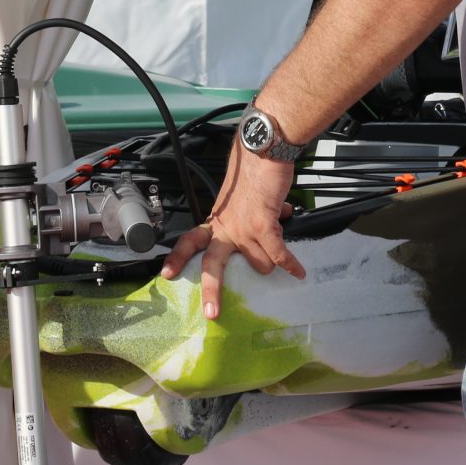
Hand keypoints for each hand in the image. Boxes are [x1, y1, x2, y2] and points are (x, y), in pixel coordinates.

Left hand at [160, 135, 304, 318]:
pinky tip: (298, 271)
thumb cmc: (254, 170)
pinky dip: (290, 264)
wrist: (262, 151)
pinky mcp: (262, 224)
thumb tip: (276, 219)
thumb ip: (252, 215)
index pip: (190, 240)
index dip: (178, 258)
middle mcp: (225, 227)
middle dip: (212, 290)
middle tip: (212, 313)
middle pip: (212, 263)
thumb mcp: (242, 198)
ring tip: (285, 258)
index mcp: (217, 220)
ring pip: (259, 264)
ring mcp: (242, 228)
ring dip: (274, 261)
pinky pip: (277, 254)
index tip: (166, 274)